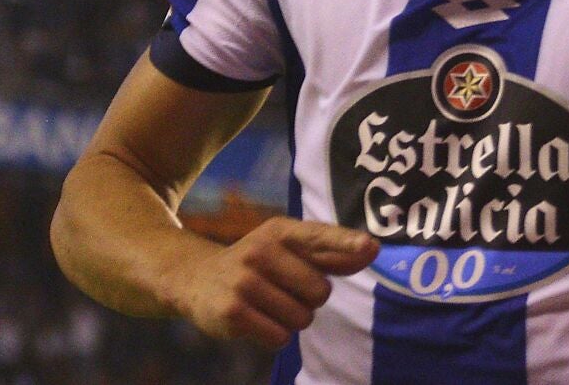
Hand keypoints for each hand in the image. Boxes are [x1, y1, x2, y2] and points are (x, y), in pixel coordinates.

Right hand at [164, 216, 378, 347]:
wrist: (197, 278)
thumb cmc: (258, 264)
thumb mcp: (289, 250)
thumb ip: (331, 252)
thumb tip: (372, 249)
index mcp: (279, 231)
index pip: (319, 237)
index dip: (346, 243)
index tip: (371, 247)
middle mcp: (260, 250)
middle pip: (320, 291)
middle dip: (308, 299)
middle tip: (281, 289)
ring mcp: (244, 281)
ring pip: (302, 318)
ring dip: (291, 319)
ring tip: (267, 304)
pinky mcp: (232, 312)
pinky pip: (280, 337)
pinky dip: (274, 334)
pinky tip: (255, 319)